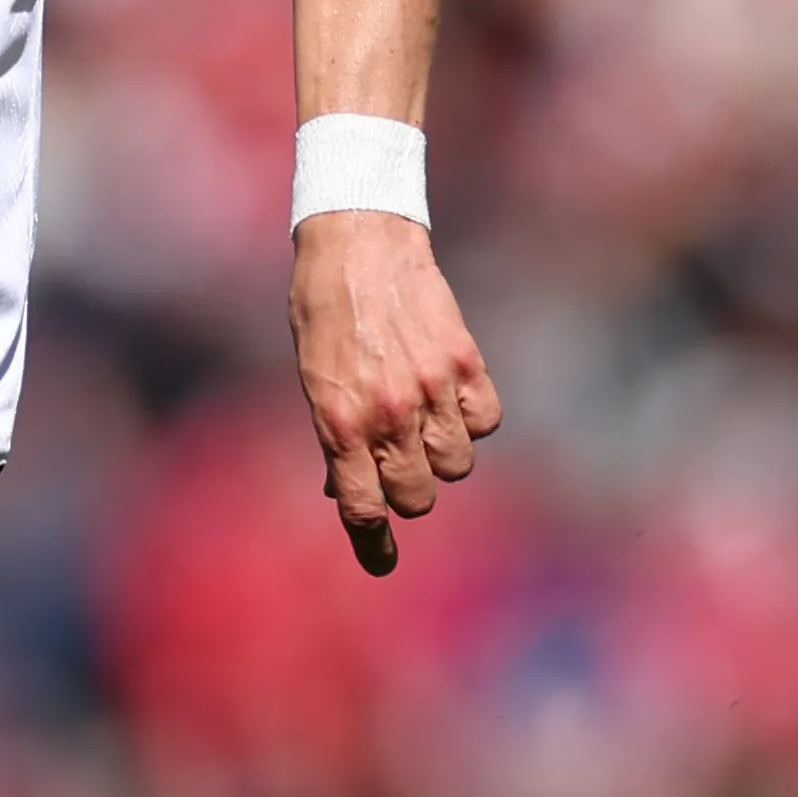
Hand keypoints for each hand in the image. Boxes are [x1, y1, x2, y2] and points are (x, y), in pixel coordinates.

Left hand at [292, 210, 499, 577]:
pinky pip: (486, 423)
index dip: (372, 542)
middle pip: (419, 497)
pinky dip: (471, 419)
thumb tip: (344, 489)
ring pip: (457, 465)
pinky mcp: (465, 361)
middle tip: (397, 464)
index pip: (363, 506)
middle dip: (408, 490)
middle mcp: (388, 412)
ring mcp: (431, 387)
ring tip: (422, 420)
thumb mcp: (311, 377)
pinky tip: (449, 395)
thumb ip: (333, 436)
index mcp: (339, 420)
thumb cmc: (322, 308)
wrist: (358, 237)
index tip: (380, 559)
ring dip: (441, 454)